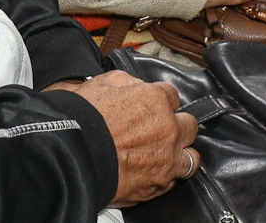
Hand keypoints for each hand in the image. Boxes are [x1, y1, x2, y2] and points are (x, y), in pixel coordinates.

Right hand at [59, 71, 197, 205]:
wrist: (73, 155)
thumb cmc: (83, 118)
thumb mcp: (100, 84)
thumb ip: (125, 81)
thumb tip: (135, 86)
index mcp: (154, 100)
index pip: (172, 94)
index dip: (160, 99)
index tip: (152, 105)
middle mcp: (168, 128)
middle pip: (189, 125)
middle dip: (177, 125)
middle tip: (159, 128)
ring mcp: (168, 158)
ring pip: (191, 156)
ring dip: (179, 153)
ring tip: (164, 154)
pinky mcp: (161, 183)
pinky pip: (174, 179)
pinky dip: (165, 175)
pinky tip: (151, 171)